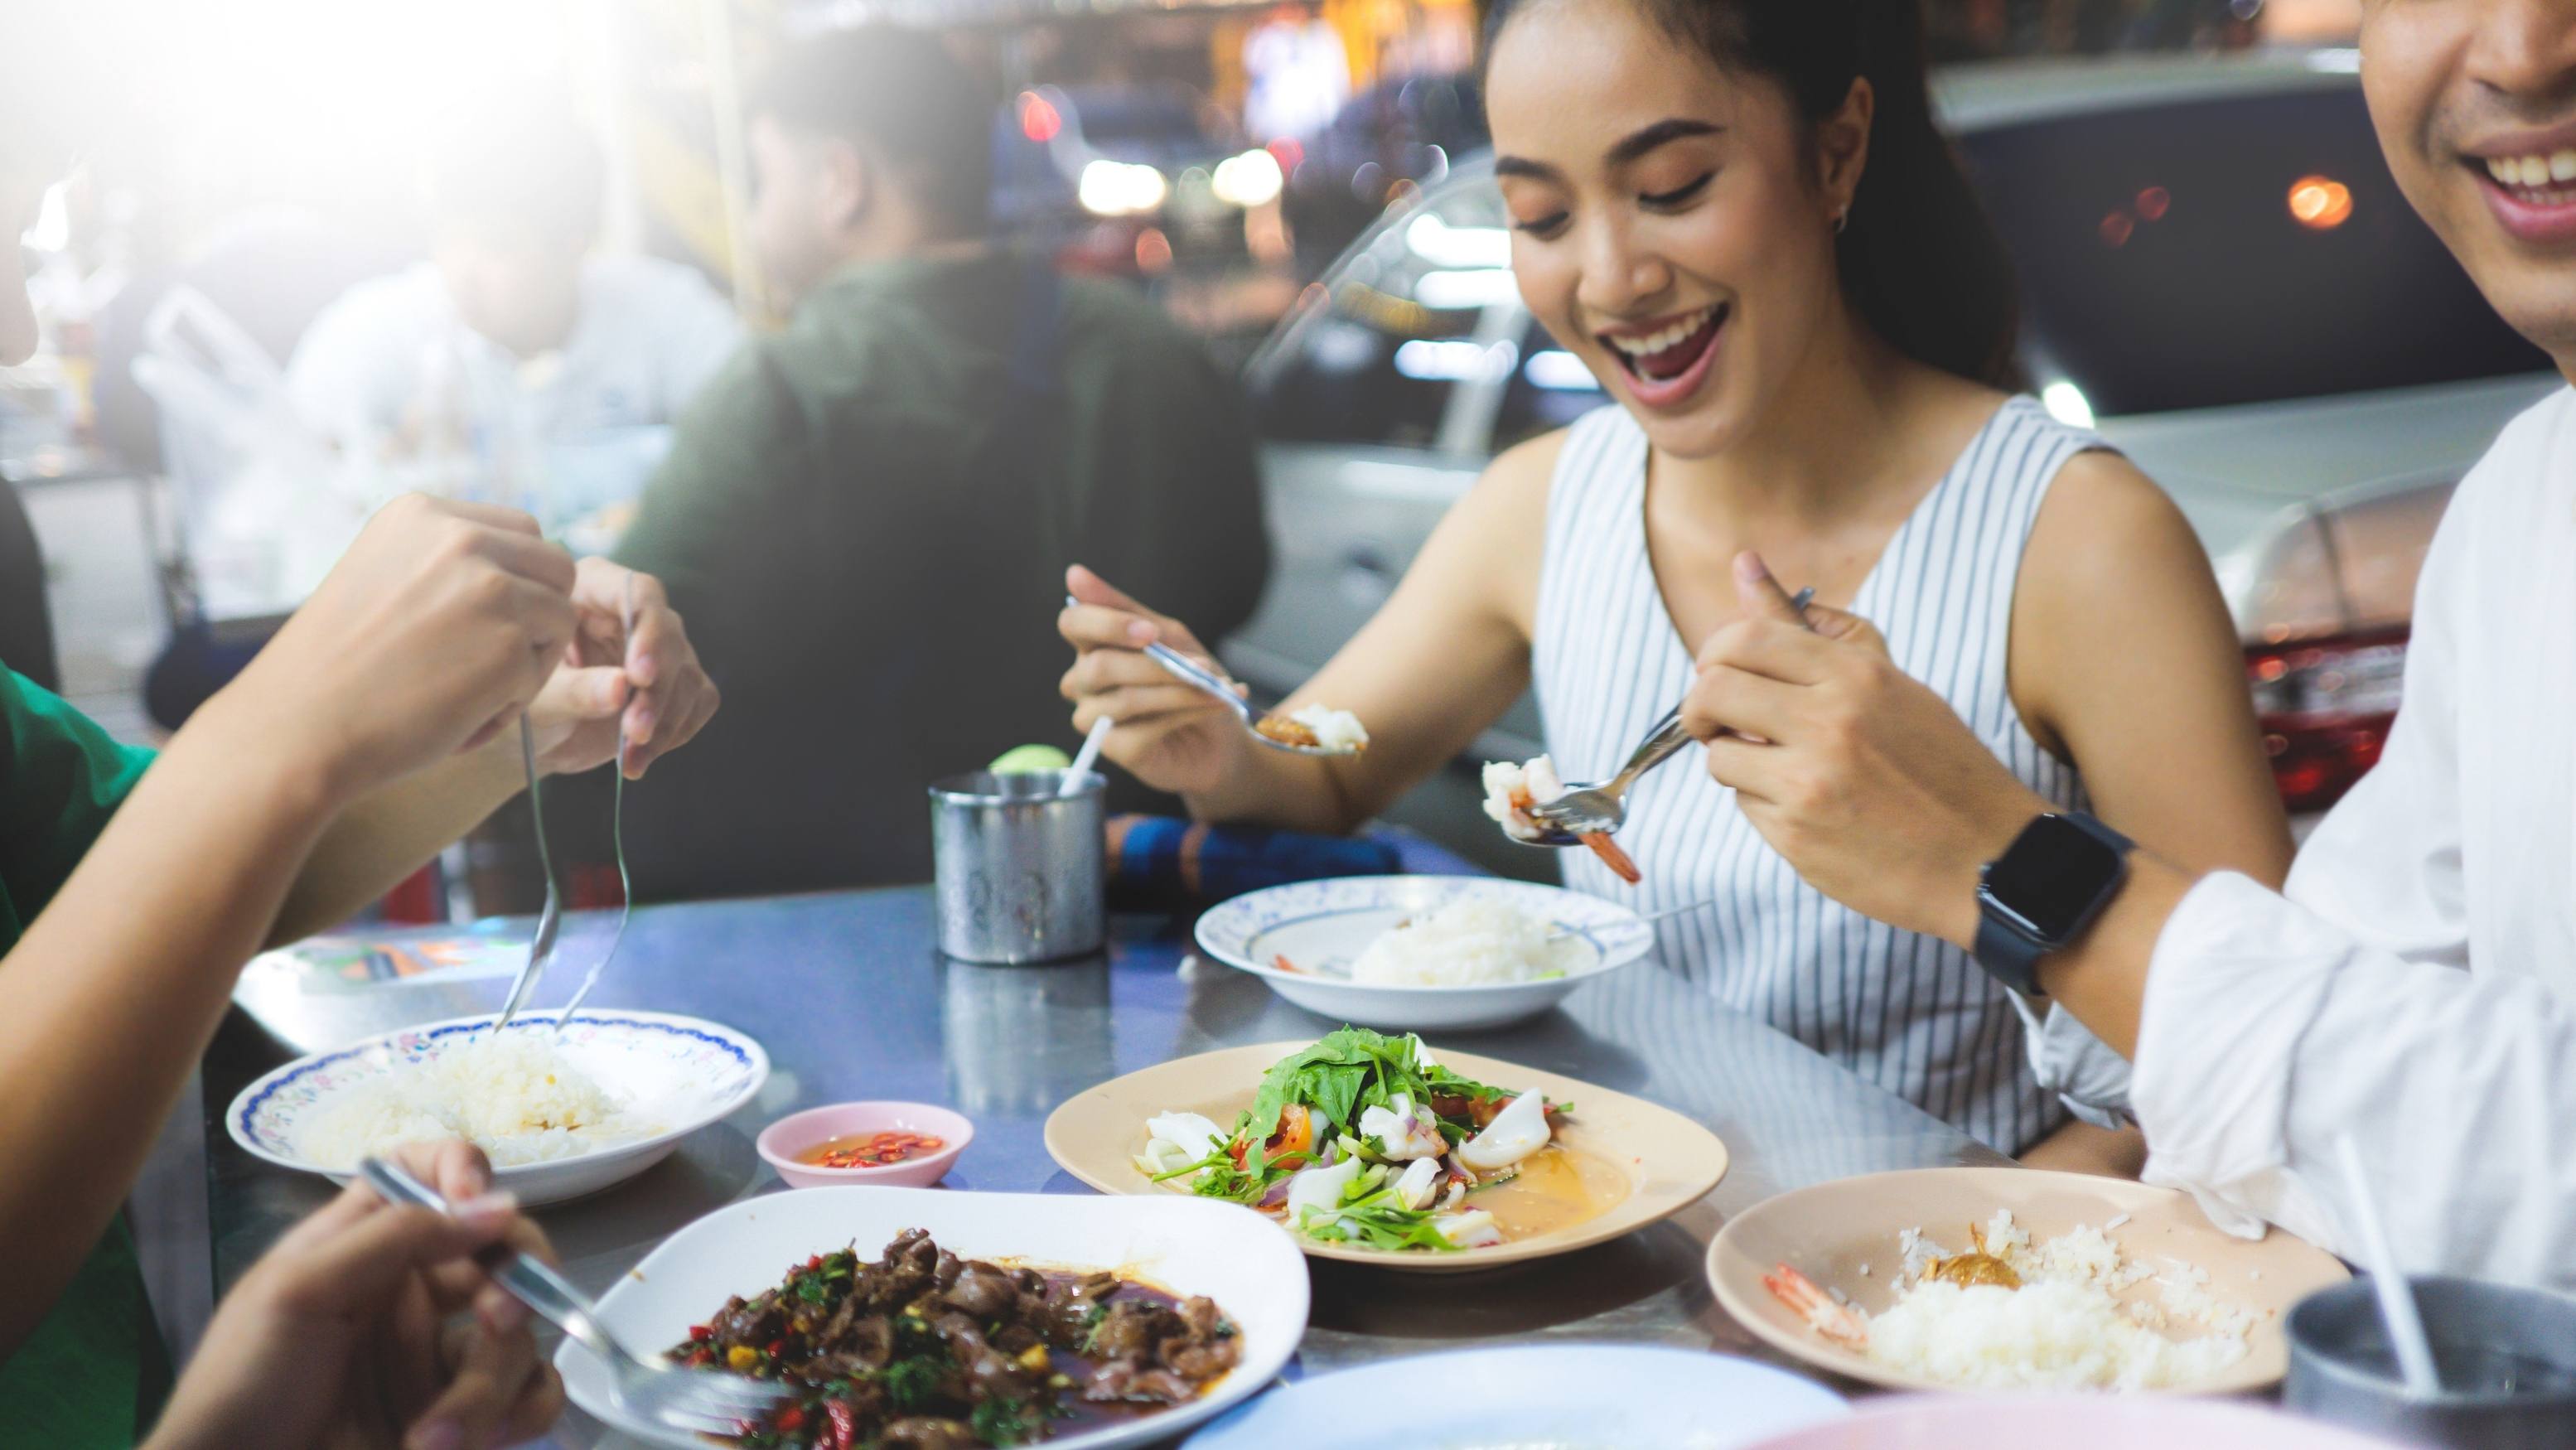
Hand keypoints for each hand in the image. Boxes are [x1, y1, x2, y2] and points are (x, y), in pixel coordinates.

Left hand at [147, 1141, 565, 1449]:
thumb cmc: (244, 1384)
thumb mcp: (298, 1291)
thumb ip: (397, 1236)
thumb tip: (502, 1204)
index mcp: (368, 1245)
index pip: (433, 1173)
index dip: (465, 1172)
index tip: (478, 1206)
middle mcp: (416, 1291)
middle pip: (505, 1251)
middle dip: (514, 1282)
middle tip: (495, 1321)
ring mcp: (442, 1356)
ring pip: (519, 1335)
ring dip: (487, 1388)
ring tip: (433, 1440)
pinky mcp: (466, 1417)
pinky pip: (534, 1395)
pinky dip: (516, 1417)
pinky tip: (464, 1446)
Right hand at [207, 495, 577, 804]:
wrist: (296, 727)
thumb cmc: (336, 668)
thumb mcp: (380, 576)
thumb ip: (442, 561)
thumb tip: (518, 565)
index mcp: (423, 513)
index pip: (521, 531)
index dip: (516, 582)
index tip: (478, 623)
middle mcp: (461, 537)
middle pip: (555, 567)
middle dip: (537, 614)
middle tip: (488, 661)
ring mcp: (490, 588)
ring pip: (561, 617)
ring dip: (530, 659)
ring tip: (469, 692)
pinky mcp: (510, 644)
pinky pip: (545, 671)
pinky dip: (514, 701)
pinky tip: (461, 717)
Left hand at [525, 558, 720, 778]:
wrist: (533, 738)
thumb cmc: (522, 703)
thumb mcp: (537, 699)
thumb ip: (576, 691)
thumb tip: (622, 687)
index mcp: (591, 591)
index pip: (639, 593)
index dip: (647, 632)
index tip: (640, 677)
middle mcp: (630, 613)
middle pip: (670, 636)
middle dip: (658, 690)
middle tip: (635, 730)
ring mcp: (657, 647)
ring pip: (687, 673)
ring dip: (666, 720)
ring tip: (632, 756)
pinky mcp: (674, 681)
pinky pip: (698, 699)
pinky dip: (675, 732)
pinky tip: (641, 755)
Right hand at [1058, 565, 1253, 796]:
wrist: (1224, 733)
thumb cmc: (1192, 677)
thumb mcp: (1169, 636)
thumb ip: (1126, 610)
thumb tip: (1074, 574)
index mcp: (1092, 645)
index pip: (1073, 623)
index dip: (1107, 624)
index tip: (1150, 631)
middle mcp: (1083, 682)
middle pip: (1099, 666)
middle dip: (1155, 665)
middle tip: (1201, 664)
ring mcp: (1094, 718)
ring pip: (1124, 700)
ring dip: (1179, 690)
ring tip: (1215, 687)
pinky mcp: (1114, 751)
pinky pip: (1141, 730)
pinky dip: (1183, 714)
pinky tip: (1211, 707)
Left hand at [1682, 552, 2047, 947]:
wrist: (1985, 857)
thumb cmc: (1936, 763)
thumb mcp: (1885, 681)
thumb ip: (1808, 627)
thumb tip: (1743, 564)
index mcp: (1855, 675)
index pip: (1744, 637)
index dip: (1716, 652)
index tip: (1722, 671)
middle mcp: (1830, 723)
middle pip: (1712, 689)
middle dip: (1700, 705)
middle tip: (1718, 718)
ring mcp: (1810, 782)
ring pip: (1719, 754)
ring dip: (1735, 759)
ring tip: (1783, 766)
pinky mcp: (1796, 835)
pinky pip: (1743, 805)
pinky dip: (1763, 803)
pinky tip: (1811, 807)